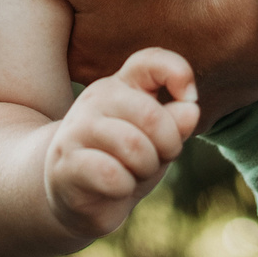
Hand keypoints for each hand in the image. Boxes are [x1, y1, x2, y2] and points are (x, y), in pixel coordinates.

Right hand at [44, 49, 200, 238]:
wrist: (77, 195)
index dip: (179, 73)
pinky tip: (115, 187)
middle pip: (151, 115)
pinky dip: (125, 187)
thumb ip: (174, 123)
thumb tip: (190, 110)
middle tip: (157, 158)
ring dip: (146, 169)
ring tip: (134, 173)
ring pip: (133, 146)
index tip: (190, 99)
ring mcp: (78, 128)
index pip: (150, 61)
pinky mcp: (67, 162)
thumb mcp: (156, 141)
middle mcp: (96, 98)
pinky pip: (112, 175)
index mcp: (121, 84)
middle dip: (167, 146)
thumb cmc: (124, 161)